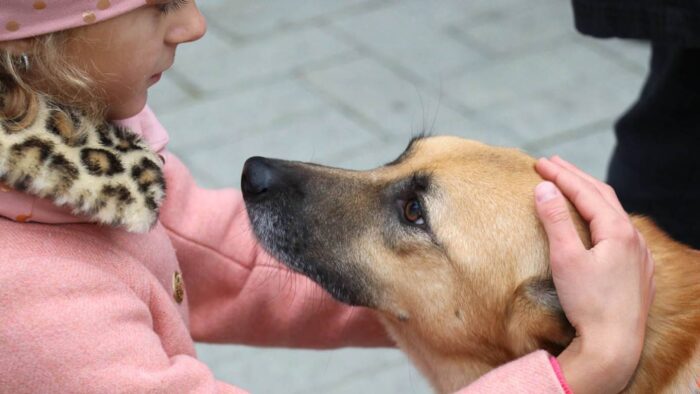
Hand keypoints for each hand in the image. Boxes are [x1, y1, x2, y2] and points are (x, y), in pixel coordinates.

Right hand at [533, 157, 655, 393]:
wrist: (614, 344)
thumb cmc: (588, 303)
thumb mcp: (565, 258)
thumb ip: (555, 219)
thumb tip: (544, 188)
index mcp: (617, 230)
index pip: (585, 191)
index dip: (561, 174)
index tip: (539, 163)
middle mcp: (634, 237)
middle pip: (603, 195)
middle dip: (576, 177)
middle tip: (552, 163)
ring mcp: (640, 254)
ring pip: (614, 212)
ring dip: (591, 194)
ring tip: (571, 185)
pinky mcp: (639, 270)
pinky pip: (621, 231)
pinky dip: (603, 215)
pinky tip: (597, 221)